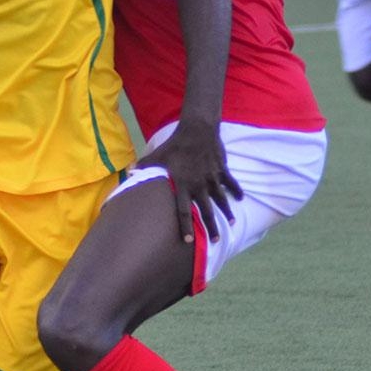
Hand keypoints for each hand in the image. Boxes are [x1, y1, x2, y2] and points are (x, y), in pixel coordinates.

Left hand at [136, 122, 242, 243]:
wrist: (197, 129)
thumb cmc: (175, 144)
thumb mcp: (157, 156)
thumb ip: (144, 166)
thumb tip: (129, 171)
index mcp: (183, 185)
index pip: (183, 211)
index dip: (186, 226)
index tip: (188, 241)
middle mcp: (199, 185)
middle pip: (206, 211)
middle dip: (211, 227)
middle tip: (215, 241)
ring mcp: (212, 177)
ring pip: (220, 199)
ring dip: (226, 212)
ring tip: (230, 224)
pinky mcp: (221, 169)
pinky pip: (230, 182)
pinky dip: (236, 190)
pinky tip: (241, 199)